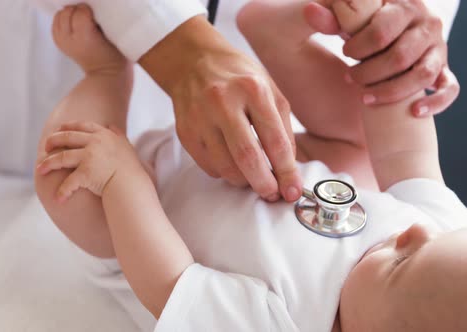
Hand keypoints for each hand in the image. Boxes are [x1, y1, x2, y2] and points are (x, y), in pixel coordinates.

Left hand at [36, 122, 143, 199]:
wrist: (133, 185)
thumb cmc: (131, 169)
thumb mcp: (126, 146)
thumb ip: (118, 135)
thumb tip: (112, 125)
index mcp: (103, 135)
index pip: (81, 126)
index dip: (68, 126)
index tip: (59, 129)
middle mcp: (94, 143)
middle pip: (66, 137)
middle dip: (52, 141)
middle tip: (45, 147)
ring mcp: (89, 157)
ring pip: (61, 157)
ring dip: (48, 163)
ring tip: (40, 170)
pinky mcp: (86, 173)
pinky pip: (69, 182)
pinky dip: (62, 192)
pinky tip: (58, 199)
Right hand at [140, 16, 301, 201]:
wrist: (193, 60)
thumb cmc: (238, 76)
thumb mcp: (270, 90)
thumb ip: (282, 128)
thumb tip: (288, 169)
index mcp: (253, 89)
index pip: (275, 141)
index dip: (287, 172)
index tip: (292, 191)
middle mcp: (223, 102)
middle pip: (248, 158)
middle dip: (264, 184)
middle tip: (272, 194)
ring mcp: (200, 117)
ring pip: (225, 167)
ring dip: (243, 181)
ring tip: (252, 178)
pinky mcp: (184, 131)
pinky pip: (207, 166)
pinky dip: (223, 172)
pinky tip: (230, 162)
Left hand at [305, 0, 459, 116]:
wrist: (388, 38)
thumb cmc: (364, 29)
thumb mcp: (349, 21)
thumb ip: (332, 18)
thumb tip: (309, 12)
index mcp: (404, 6)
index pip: (382, 31)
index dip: (359, 47)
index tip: (346, 52)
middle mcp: (427, 25)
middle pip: (399, 57)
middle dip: (369, 73)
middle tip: (350, 78)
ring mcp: (438, 49)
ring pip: (422, 74)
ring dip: (391, 91)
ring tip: (365, 97)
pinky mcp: (443, 70)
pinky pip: (449, 88)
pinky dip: (435, 102)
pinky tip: (414, 111)